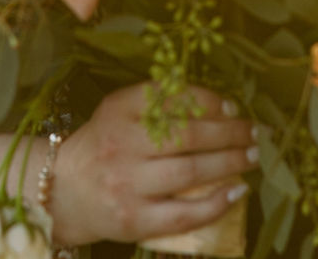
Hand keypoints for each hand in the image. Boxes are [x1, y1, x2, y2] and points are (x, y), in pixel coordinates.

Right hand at [50, 83, 256, 247]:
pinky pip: (184, 214)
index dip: (210, 101)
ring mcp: (129, 184)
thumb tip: (219, 105)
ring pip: (191, 171)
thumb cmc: (103, 145)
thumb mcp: (120, 110)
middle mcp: (123, 143)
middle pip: (188, 135)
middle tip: (254, 133)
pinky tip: (236, 192)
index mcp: (120, 108)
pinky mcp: (135, 219)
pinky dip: (215, 203)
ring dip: (229, 163)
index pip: (173, 97)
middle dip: (229, 133)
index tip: (233, 108)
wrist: (63, 191)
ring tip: (251, 157)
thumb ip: (158, 100)